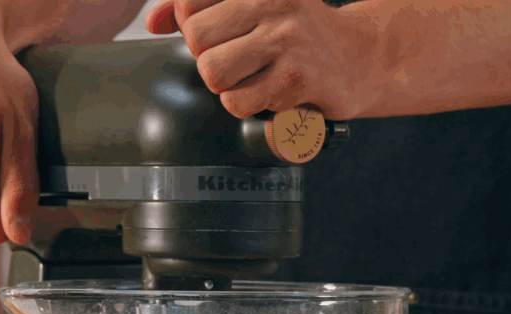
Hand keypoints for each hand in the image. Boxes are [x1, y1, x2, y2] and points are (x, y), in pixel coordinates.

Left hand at [145, 0, 360, 119]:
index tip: (221, 35)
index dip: (192, 27)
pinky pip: (238, 103)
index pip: (188, 4)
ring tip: (251, 78)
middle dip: (209, 58)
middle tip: (239, 60)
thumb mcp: (251, 6)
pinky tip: (268, 93)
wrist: (358, 57)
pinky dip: (246, 107)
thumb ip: (199, 8)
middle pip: (196, 38)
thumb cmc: (297, 33)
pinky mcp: (297, 78)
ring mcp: (286, 39)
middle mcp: (273, 2)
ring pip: (212, 72)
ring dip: (225, 85)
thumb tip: (152, 22)